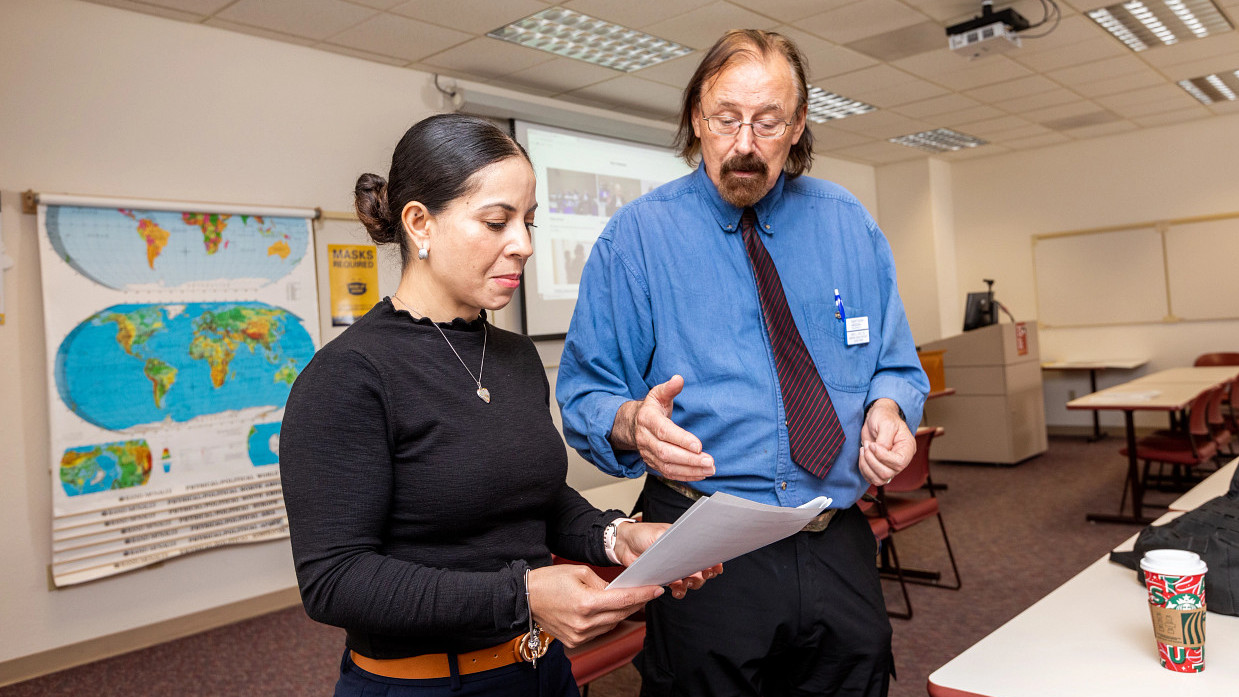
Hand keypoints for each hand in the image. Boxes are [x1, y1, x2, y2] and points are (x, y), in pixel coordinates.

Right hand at [526, 564, 662, 647]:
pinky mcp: (575, 641)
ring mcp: (579, 635)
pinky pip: (599, 631)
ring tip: (625, 599)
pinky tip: (606, 610)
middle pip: (621, 613)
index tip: (656, 589)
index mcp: (586, 603)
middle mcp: (584, 623)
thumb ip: (604, 584)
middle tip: (646, 592)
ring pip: (612, 623)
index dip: (643, 594)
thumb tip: (618, 592)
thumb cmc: (550, 581)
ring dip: (621, 612)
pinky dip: (606, 620)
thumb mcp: (580, 572)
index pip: (623, 600)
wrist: (526, 598)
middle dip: (636, 603)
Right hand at [611, 375, 713, 480]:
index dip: (681, 439)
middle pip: (666, 453)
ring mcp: (648, 453)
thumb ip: (669, 388)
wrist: (632, 425)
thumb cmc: (650, 409)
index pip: (664, 432)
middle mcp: (645, 438)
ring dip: (690, 470)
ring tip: (710, 469)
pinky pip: (668, 474)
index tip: (698, 445)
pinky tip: (701, 474)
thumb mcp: (657, 394)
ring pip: (667, 466)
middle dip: (689, 459)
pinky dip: (685, 476)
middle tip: (709, 461)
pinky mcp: (653, 463)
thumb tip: (678, 379)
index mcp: (647, 419)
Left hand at [612, 522, 723, 599]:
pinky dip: (679, 591)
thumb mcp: (660, 534)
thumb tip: (688, 554)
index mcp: (685, 541)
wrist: (624, 544)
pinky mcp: (665, 577)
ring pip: (692, 580)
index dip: (713, 560)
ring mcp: (674, 567)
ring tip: (686, 583)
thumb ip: (674, 544)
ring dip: (692, 584)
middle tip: (701, 575)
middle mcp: (683, 555)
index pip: (705, 551)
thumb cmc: (642, 533)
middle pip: (702, 568)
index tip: (716, 566)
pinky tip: (676, 590)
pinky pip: (677, 587)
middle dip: (705, 574)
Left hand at [858, 398, 915, 486]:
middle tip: (867, 445)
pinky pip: (871, 478)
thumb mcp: (886, 424)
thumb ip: (884, 440)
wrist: (876, 417)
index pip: (899, 463)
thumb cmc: (884, 417)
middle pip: (887, 473)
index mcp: (907, 448)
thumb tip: (879, 453)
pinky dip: (863, 469)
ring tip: (863, 449)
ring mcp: (890, 466)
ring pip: (879, 479)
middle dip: (872, 460)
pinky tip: (862, 455)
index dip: (883, 457)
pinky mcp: (880, 468)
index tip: (873, 444)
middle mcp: (901, 460)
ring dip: (866, 465)